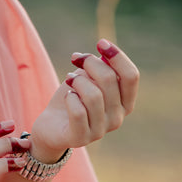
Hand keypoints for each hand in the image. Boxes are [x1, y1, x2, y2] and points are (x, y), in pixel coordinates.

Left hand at [29, 39, 139, 161]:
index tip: (100, 43)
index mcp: (125, 103)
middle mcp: (117, 118)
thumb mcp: (88, 78)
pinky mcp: (81, 138)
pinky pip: (78, 111)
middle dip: (91, 63)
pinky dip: (70, 98)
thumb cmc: (72, 99)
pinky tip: (67, 95)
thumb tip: (105, 52)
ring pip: (94, 95)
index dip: (117, 56)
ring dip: (78, 81)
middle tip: (76, 58)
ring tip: (69, 78)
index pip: (131, 76)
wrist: (50, 126)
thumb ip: (100, 66)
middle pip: (110, 81)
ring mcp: (100, 131)